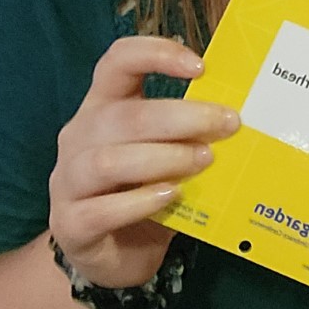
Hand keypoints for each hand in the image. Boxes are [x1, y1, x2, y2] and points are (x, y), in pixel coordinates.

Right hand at [46, 36, 237, 287]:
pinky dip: (140, 202)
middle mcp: (79, 137)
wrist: (114, 254)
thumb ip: (188, 133)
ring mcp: (68, 181)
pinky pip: (101, 210)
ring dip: (163, 158)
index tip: (200, 67)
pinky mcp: (70, 225)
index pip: (117, 61)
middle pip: (123, 116)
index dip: (155, 54)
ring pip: (108, 160)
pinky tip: (171, 195)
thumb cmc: (145, 191)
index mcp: (103, 106)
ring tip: (204, 160)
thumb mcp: (165, 152)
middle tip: (227, 124)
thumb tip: (240, 116)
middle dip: (181, 117)